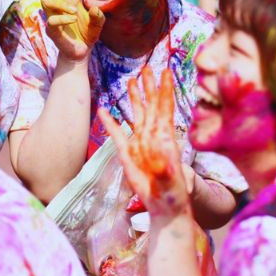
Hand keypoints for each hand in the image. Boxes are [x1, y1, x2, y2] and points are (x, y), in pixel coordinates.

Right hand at [22, 0, 104, 61]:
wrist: (81, 52)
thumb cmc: (88, 34)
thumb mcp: (98, 23)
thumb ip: (99, 16)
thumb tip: (94, 9)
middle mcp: (60, 3)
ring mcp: (53, 14)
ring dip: (61, 4)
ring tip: (74, 13)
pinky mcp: (51, 27)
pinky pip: (53, 18)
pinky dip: (64, 18)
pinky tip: (73, 21)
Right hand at [99, 66, 190, 218]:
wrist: (164, 207)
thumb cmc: (172, 194)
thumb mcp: (171, 181)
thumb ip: (166, 169)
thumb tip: (165, 160)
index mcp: (166, 138)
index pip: (165, 108)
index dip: (165, 89)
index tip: (166, 71)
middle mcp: (153, 136)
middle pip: (151, 105)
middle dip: (148, 87)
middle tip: (146, 68)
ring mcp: (140, 143)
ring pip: (137, 115)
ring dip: (134, 98)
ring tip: (131, 81)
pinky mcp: (127, 154)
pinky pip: (117, 134)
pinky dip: (110, 122)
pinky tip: (103, 110)